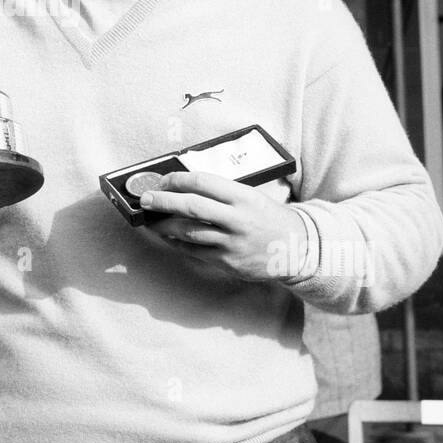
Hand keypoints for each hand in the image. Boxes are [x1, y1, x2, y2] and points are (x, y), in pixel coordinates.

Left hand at [138, 172, 308, 284]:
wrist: (296, 248)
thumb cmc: (268, 217)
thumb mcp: (250, 196)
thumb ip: (221, 193)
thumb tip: (182, 188)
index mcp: (243, 197)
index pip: (202, 183)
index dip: (177, 180)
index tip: (164, 180)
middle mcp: (237, 219)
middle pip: (190, 207)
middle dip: (162, 202)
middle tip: (146, 199)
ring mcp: (231, 243)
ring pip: (188, 232)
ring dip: (164, 226)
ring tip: (151, 220)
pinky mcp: (228, 262)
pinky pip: (194, 252)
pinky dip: (177, 243)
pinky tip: (168, 237)